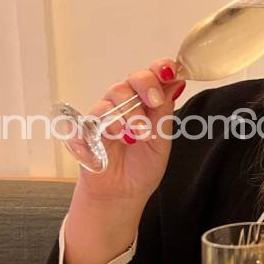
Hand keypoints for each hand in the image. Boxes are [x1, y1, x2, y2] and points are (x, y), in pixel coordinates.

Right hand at [72, 59, 185, 210]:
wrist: (122, 194)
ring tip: (136, 136)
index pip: (153, 76)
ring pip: (114, 94)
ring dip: (130, 113)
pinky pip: (94, 114)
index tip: (169, 71)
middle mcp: (126, 104)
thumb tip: (176, 82)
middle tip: (154, 102)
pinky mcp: (87, 127)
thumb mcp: (161, 140)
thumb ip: (164, 112)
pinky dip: (109, 124)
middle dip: (146, 86)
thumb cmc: (142, 167)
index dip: (160, 68)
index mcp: (147, 104)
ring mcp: (106, 113)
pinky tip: (117, 138)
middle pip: (133, 79)